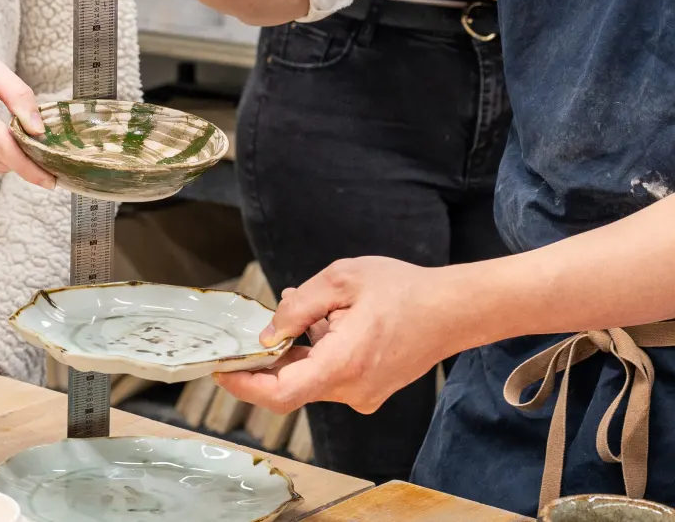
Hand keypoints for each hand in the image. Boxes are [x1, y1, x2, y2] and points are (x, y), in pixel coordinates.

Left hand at [214, 257, 457, 414]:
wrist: (453, 311)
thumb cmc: (402, 289)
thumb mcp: (342, 280)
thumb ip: (298, 307)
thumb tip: (269, 333)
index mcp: (343, 364)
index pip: (280, 394)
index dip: (244, 385)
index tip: (221, 370)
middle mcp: (352, 390)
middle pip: (292, 384)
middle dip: (270, 356)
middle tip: (256, 327)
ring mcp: (363, 395)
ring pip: (312, 377)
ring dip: (297, 350)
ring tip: (302, 307)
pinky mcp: (370, 391)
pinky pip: (331, 376)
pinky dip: (319, 352)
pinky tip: (326, 321)